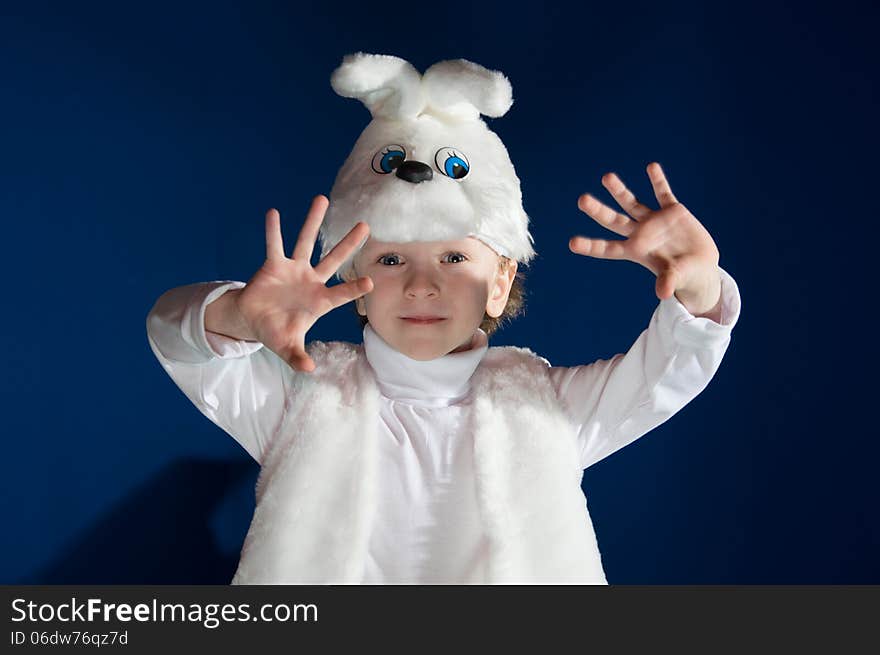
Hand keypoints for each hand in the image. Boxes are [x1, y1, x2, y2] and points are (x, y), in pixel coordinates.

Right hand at [234, 195, 372, 372]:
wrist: (254, 321)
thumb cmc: (277, 333)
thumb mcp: (287, 347)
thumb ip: (298, 357)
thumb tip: (308, 369)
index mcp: (320, 301)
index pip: (342, 293)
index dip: (355, 287)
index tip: (371, 280)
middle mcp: (312, 281)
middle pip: (334, 259)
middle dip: (349, 243)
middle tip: (366, 225)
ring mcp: (294, 270)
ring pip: (306, 242)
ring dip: (313, 222)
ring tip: (322, 199)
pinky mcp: (274, 265)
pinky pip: (274, 245)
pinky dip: (273, 231)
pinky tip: (274, 213)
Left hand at [569, 162, 720, 314]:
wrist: (701, 265)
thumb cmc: (683, 276)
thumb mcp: (676, 278)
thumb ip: (668, 281)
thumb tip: (663, 293)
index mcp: (635, 251)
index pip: (608, 249)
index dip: (591, 246)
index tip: (572, 243)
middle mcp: (640, 233)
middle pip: (613, 220)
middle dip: (598, 211)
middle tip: (582, 200)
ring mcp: (654, 220)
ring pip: (631, 202)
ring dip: (619, 190)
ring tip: (606, 178)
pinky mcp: (672, 211)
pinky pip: (663, 193)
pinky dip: (658, 181)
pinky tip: (651, 167)